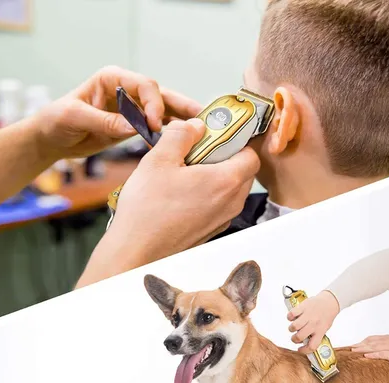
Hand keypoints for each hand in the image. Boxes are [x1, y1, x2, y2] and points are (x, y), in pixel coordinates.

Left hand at [33, 65, 201, 159]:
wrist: (53, 139)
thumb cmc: (57, 120)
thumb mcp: (75, 117)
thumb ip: (104, 121)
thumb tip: (134, 127)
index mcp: (113, 79)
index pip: (144, 85)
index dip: (154, 103)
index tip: (154, 124)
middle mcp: (127, 91)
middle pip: (160, 95)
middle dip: (180, 106)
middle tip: (198, 118)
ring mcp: (132, 109)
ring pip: (163, 112)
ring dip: (180, 121)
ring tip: (200, 130)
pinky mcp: (133, 126)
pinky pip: (156, 128)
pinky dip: (168, 135)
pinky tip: (181, 144)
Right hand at [76, 118, 259, 287]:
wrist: (136, 251)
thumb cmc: (147, 209)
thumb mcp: (159, 159)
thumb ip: (181, 134)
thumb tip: (195, 126)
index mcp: (226, 182)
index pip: (251, 155)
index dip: (237, 141)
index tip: (217, 134)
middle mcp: (231, 203)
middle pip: (244, 172)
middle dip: (226, 156)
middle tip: (198, 149)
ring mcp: (222, 220)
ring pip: (231, 189)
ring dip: (216, 175)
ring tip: (186, 171)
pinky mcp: (211, 230)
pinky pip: (219, 205)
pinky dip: (209, 194)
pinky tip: (182, 192)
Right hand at [287, 291, 339, 353]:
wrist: (330, 301)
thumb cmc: (326, 315)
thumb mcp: (324, 328)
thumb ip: (316, 335)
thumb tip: (306, 342)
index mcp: (320, 331)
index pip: (312, 346)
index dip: (304, 350)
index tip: (299, 349)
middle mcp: (314, 324)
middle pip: (299, 337)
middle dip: (294, 339)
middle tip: (295, 337)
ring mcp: (308, 315)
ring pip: (294, 326)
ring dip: (291, 328)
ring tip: (294, 326)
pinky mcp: (303, 307)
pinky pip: (291, 314)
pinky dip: (290, 317)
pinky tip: (293, 317)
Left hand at [351, 335, 388, 364]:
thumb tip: (387, 340)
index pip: (373, 338)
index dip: (364, 341)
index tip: (356, 343)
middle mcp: (388, 341)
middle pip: (370, 342)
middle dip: (359, 344)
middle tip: (350, 347)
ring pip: (373, 347)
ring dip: (362, 349)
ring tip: (353, 350)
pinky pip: (381, 354)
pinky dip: (372, 355)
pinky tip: (365, 356)